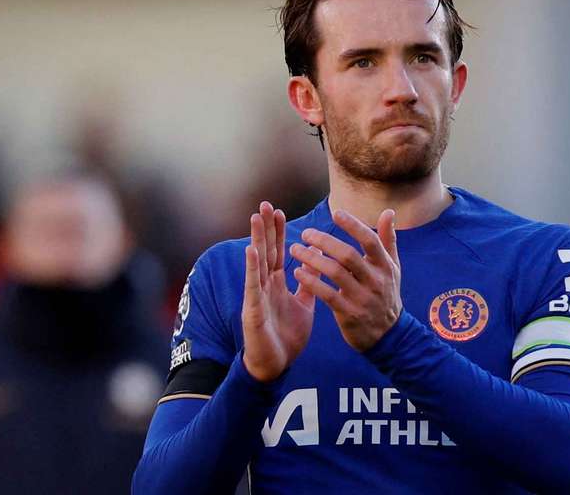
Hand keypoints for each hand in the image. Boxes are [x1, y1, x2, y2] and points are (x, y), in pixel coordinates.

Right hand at [242, 201, 315, 381]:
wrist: (277, 365)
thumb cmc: (286, 335)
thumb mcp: (303, 304)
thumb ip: (308, 283)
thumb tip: (318, 263)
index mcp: (276, 284)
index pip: (278, 252)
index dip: (278, 232)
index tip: (279, 211)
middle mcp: (264, 285)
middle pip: (265, 251)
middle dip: (265, 228)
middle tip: (265, 204)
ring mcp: (257, 296)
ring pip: (257, 263)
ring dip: (256, 239)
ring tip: (256, 217)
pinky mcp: (253, 310)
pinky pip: (253, 286)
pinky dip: (252, 268)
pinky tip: (251, 250)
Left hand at [290, 209, 400, 351]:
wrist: (388, 334)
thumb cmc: (386, 294)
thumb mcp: (392, 268)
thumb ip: (388, 239)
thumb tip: (388, 212)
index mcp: (385, 266)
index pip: (370, 240)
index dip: (353, 226)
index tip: (335, 214)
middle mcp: (375, 280)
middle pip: (348, 255)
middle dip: (324, 242)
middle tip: (306, 233)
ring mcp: (362, 298)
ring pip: (335, 273)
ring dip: (312, 259)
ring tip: (295, 250)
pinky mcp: (349, 313)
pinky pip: (327, 294)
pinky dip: (311, 282)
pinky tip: (298, 273)